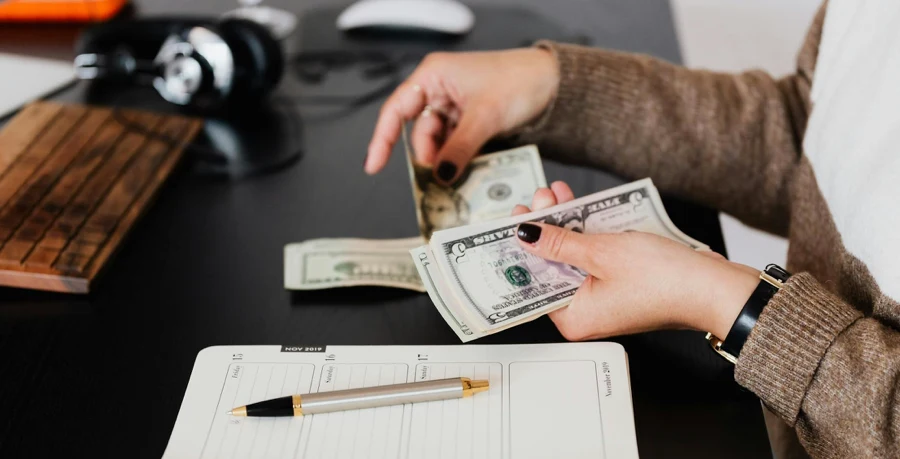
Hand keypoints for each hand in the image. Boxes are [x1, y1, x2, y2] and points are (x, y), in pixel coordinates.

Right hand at [365, 48, 558, 183]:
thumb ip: (458, 149)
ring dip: (446, 161)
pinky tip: (466, 171)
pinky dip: (460, 158)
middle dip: (429, 157)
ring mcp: (455, 106)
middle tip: (439, 181)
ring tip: (457, 179)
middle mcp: (440, 89)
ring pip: (439, 141)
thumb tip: (440, 176)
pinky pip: (456, 144)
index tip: (374, 165)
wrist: (554, 83)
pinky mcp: (470, 120)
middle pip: (420, 131)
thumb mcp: (484, 118)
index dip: (382, 138)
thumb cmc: (519, 82)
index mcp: (434, 76)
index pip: (397, 110)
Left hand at [512, 182, 758, 339]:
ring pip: (572, 258)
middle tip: (537, 200)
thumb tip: (525, 234)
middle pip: (550, 267)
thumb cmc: (665, 280)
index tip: (510, 222)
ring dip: (564, 225)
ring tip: (556, 194)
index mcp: (573, 318)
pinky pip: (593, 258)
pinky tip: (580, 207)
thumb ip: (558, 242)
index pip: (532, 282)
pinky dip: (586, 233)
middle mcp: (585, 314)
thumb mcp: (600, 252)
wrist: (716, 287)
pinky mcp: (621, 285)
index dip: (519, 249)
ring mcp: (604, 299)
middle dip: (543, 229)